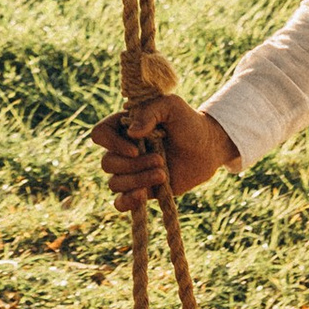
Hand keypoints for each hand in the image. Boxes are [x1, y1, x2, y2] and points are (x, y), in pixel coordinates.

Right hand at [91, 93, 235, 212]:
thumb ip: (149, 111)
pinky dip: (126, 202)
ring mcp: (131, 171)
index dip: (112, 143)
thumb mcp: (171, 106)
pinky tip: (142, 196)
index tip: (136, 147)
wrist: (208, 148)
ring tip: (163, 174)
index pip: (100, 134)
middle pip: (107, 163)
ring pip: (115, 183)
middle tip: (160, 160)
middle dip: (134, 165)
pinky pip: (121, 202)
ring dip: (138, 180)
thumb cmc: (189, 123)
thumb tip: (131, 132)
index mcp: (124, 127)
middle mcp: (123, 149)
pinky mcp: (142, 189)